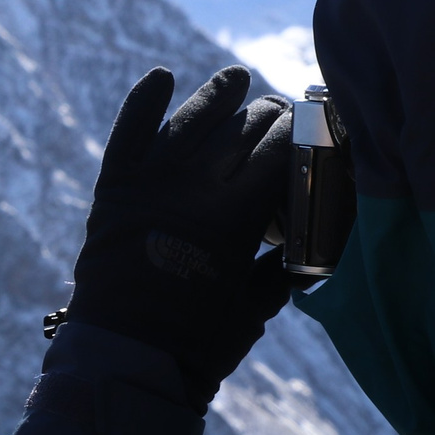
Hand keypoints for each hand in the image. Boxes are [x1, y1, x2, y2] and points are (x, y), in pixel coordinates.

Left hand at [63, 65, 297, 395]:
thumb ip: (289, 268)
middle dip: (268, 114)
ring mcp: (150, 181)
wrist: (124, 357)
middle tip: (278, 111)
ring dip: (218, 94)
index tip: (311, 127)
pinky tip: (162, 77)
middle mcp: (194, 186)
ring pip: (193, 118)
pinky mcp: (114, 185)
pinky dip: (144, 100)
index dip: (300, 133)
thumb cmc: (200, 342)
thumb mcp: (258, 306)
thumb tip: (319, 246)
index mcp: (236, 215)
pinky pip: (130, 129)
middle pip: (242, 129)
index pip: (280, 151)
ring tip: (235, 79)